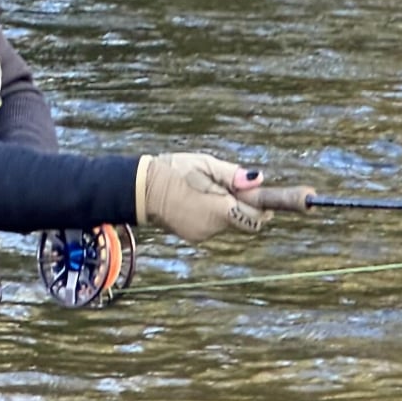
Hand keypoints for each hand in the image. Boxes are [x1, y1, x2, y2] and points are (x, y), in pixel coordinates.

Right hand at [136, 153, 270, 242]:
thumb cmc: (174, 171)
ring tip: (206, 188)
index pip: (254, 217)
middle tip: (226, 184)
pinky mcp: (193, 236)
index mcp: (219, 210)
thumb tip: (258, 180)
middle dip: (242, 204)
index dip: (260, 204)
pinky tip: (197, 199)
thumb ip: (232, 176)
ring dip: (226, 208)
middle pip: (242, 220)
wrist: (141, 188)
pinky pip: (213, 225)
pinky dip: (213, 213)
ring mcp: (202, 234)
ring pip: (228, 222)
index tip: (254, 191)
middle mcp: (212, 228)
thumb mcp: (205, 165)